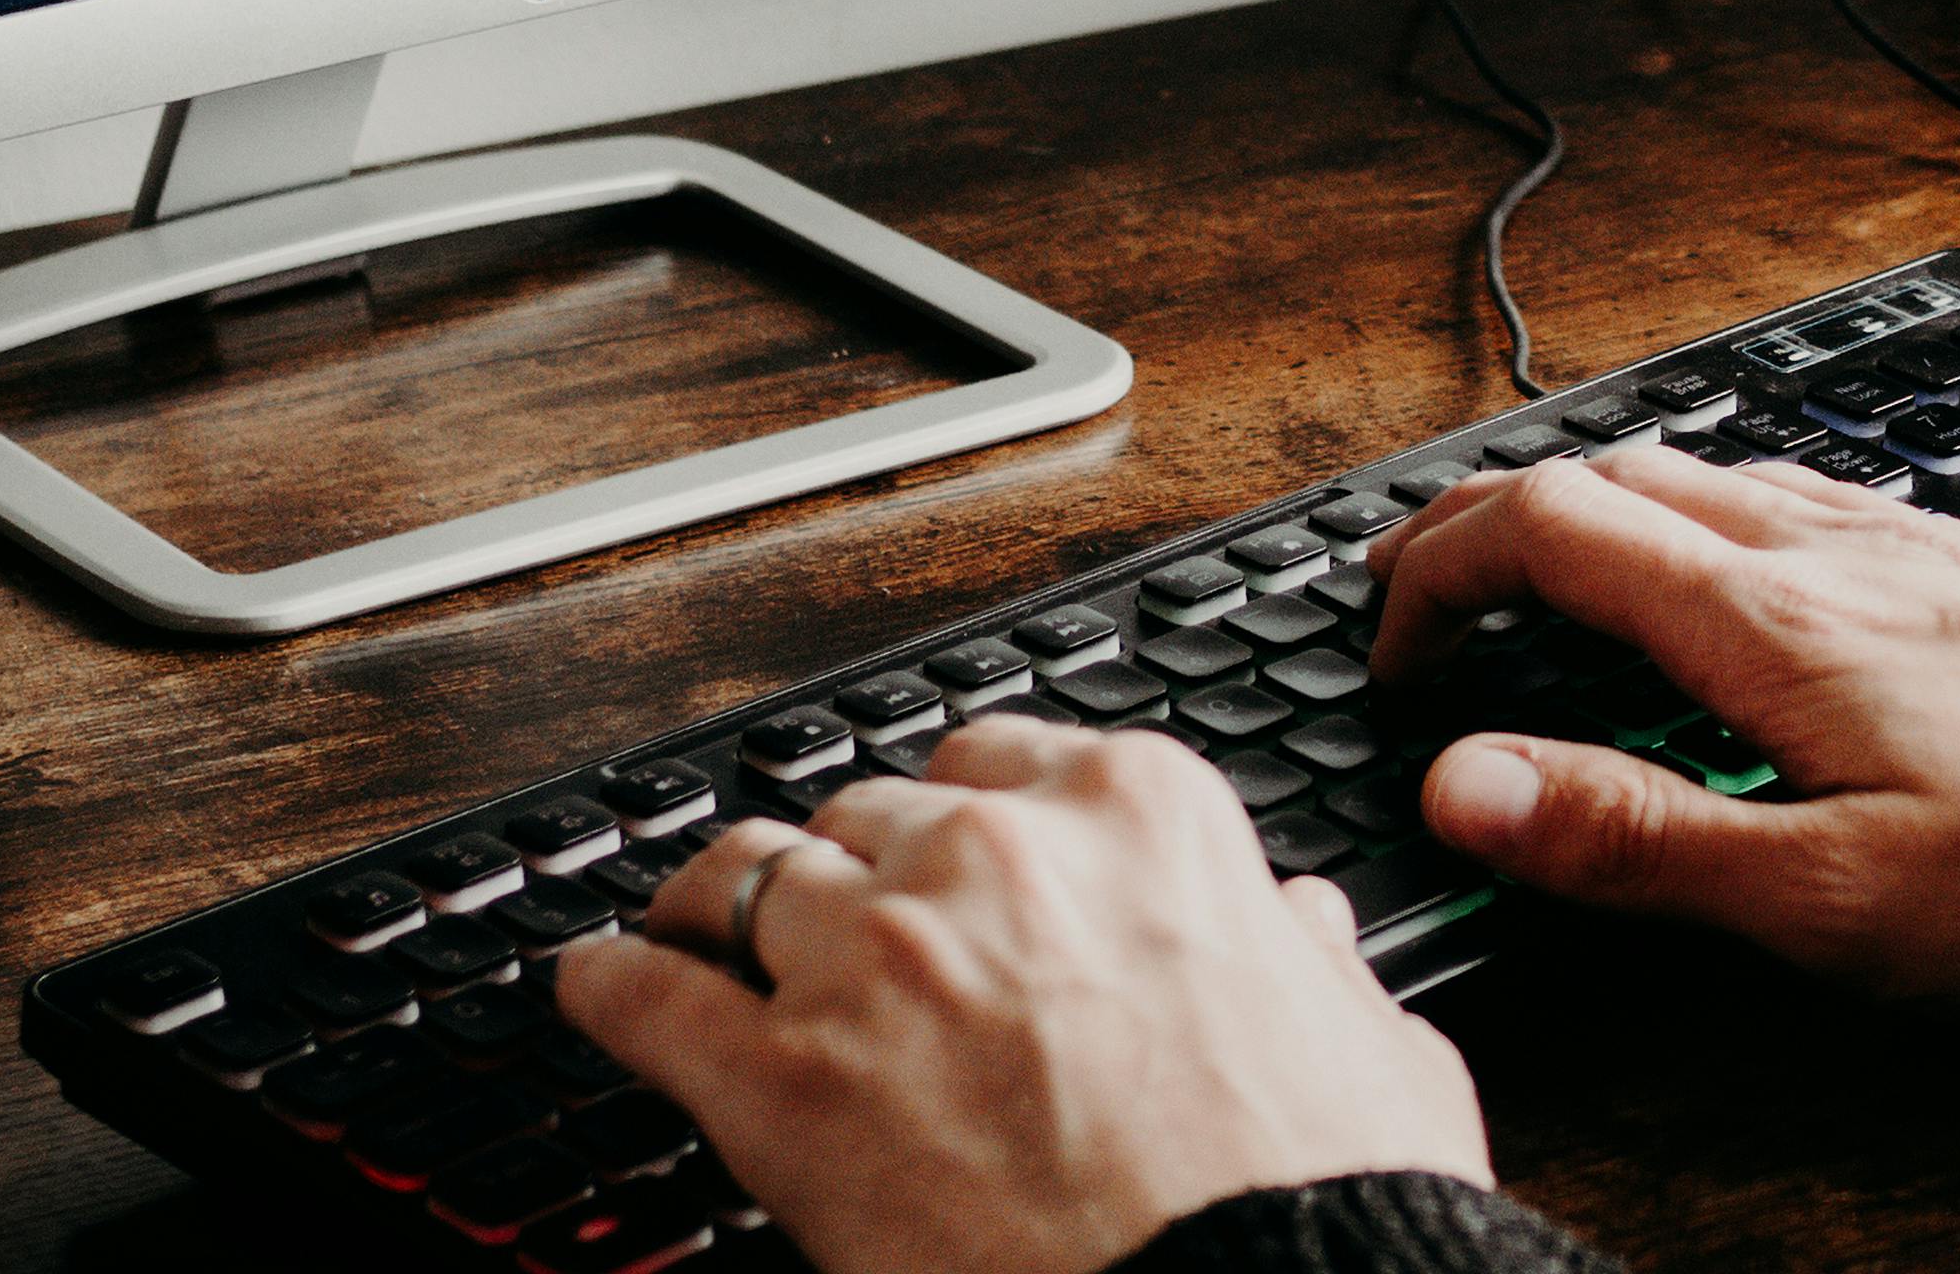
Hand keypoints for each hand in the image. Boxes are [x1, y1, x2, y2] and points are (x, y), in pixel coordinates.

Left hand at [556, 712, 1489, 1273]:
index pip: (997, 763)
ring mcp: (874, 958)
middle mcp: (993, 856)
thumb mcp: (1366, 1041)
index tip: (940, 849)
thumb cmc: (1316, 1196)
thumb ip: (1308, 960)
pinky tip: (592, 986)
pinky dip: (607, 986)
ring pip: (742, 876)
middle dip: (849, 871)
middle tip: (833, 923)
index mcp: (1138, 813)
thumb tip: (1297, 929)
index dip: (958, 819)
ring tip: (685, 924)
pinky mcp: (778, 1082)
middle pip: (865, 816)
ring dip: (714, 903)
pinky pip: (646, 997)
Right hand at [1371, 446, 1959, 1011]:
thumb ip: (1634, 839)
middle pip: (1611, 472)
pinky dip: (1704, 508)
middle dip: (1493, 517)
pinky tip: (1732, 569)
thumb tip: (1467, 786)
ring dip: (1597, 504)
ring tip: (1549, 572)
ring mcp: (1899, 536)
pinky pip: (1793, 487)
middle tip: (1426, 588)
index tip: (1390, 642)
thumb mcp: (1820, 898)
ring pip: (1705, 468)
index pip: (1548, 525)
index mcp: (1766, 620)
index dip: (1439, 568)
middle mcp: (1825, 547)